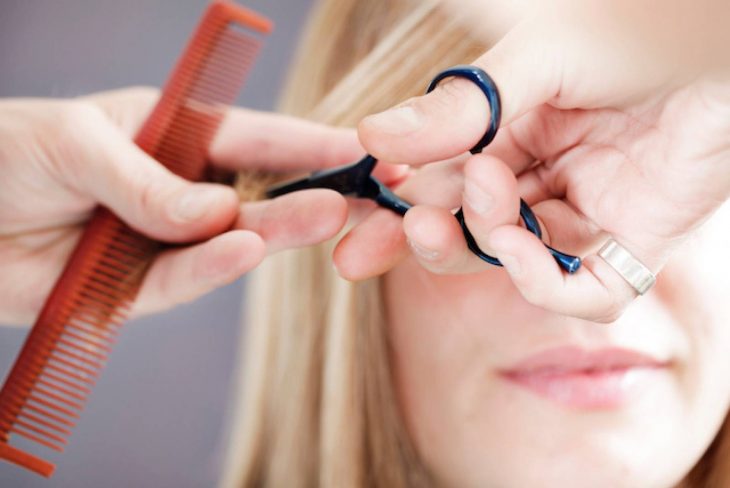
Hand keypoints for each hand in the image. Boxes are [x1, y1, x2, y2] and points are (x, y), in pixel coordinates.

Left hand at [0, 87, 368, 324]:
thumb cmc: (3, 154)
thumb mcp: (75, 143)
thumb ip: (148, 180)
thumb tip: (219, 214)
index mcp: (171, 137)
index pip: (251, 137)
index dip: (305, 142)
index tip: (360, 146)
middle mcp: (176, 191)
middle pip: (255, 194)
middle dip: (308, 192)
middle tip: (360, 193)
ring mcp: (160, 241)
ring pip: (230, 241)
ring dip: (276, 231)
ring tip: (326, 217)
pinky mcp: (134, 289)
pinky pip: (180, 280)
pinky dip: (211, 268)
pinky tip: (245, 251)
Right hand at [332, 0, 729, 321]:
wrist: (720, 44)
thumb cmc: (640, 34)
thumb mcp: (537, 60)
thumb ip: (460, 110)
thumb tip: (371, 136)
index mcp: (517, 134)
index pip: (445, 180)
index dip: (399, 200)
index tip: (360, 206)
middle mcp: (546, 178)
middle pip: (468, 230)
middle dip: (421, 239)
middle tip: (375, 243)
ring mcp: (588, 214)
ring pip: (512, 261)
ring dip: (479, 241)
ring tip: (480, 194)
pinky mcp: (633, 244)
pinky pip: (580, 291)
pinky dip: (537, 279)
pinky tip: (516, 243)